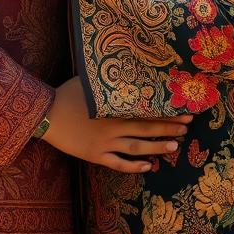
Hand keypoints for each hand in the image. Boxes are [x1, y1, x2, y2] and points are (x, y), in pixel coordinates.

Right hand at [42, 78, 192, 173]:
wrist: (46, 113)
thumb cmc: (67, 93)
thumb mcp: (90, 82)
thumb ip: (110, 81)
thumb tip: (127, 66)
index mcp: (113, 107)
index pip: (146, 110)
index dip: (166, 112)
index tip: (184, 111)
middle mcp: (113, 126)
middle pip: (146, 128)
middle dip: (168, 128)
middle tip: (187, 127)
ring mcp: (104, 143)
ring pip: (136, 148)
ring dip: (156, 147)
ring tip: (175, 147)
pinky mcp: (95, 155)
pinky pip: (118, 163)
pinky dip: (133, 167)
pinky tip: (147, 167)